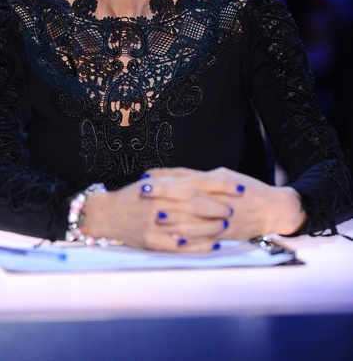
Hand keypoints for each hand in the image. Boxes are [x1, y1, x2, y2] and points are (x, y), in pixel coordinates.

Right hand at [82, 172, 239, 252]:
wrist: (106, 214)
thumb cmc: (134, 197)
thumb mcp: (153, 183)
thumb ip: (177, 181)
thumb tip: (206, 180)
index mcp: (160, 185)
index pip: (196, 183)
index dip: (219, 185)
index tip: (238, 188)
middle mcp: (157, 202)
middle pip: (194, 203)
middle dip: (217, 206)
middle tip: (234, 209)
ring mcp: (153, 222)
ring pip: (189, 225)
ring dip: (211, 227)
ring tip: (226, 227)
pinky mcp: (150, 240)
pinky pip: (178, 245)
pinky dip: (197, 246)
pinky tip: (212, 245)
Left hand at [144, 167, 305, 240]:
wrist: (274, 209)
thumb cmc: (246, 189)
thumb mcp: (222, 176)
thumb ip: (197, 177)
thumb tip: (170, 176)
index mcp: (215, 182)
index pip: (185, 178)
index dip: (164, 179)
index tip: (145, 179)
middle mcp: (218, 197)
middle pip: (187, 195)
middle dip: (164, 195)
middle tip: (142, 194)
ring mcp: (223, 216)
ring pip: (196, 217)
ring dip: (174, 217)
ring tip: (155, 217)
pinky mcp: (227, 233)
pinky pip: (207, 237)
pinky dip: (192, 239)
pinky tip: (176, 240)